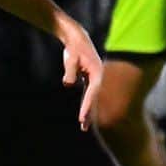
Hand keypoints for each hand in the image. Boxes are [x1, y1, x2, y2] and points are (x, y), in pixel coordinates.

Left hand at [55, 16, 104, 130]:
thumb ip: (70, 72)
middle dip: (89, 113)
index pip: (92, 93)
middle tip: (83, 127)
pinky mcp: (88, 78)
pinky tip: (83, 114)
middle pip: (93, 98)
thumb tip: (68, 84)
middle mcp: (98, 77)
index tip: (81, 117)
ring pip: (91, 98)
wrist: (76, 38)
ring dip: (87, 111)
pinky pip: (87, 94)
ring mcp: (93, 79)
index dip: (87, 106)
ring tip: (83, 125)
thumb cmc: (74, 48)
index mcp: (97, 73)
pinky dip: (85, 104)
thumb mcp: (70, 59)